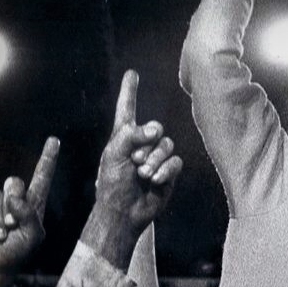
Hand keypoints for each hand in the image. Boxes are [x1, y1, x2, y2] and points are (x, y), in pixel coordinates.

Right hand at [0, 138, 58, 279]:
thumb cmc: (16, 253)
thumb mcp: (33, 236)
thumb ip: (30, 214)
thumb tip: (14, 195)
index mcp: (33, 203)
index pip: (42, 176)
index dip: (48, 158)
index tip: (54, 140)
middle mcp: (13, 198)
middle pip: (16, 182)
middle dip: (14, 205)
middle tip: (12, 227)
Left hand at [96, 70, 182, 234]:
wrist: (124, 212)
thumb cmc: (112, 184)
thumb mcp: (114, 154)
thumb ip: (132, 136)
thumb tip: (157, 130)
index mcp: (123, 136)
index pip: (127, 108)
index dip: (130, 91)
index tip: (133, 74)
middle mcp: (141, 144)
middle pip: (156, 129)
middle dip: (146, 146)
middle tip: (135, 163)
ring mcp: (157, 158)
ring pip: (167, 145)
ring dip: (156, 160)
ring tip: (144, 174)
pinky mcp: (169, 172)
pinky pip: (175, 162)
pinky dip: (165, 171)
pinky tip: (155, 181)